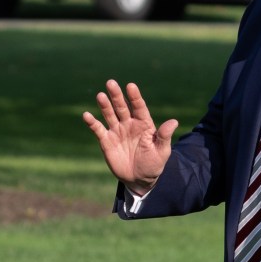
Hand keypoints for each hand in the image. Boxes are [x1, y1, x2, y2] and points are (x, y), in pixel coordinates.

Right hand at [83, 80, 177, 194]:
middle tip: (111, 83)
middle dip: (117, 95)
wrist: (140, 178)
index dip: (135, 97)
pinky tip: (86, 115)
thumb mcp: (162, 151)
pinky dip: (92, 122)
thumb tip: (174, 122)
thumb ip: (164, 136)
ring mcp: (117, 131)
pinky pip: (98, 129)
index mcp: (144, 124)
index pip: (139, 107)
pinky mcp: (106, 141)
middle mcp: (130, 124)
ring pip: (110, 115)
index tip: (131, 86)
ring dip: (105, 105)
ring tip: (100, 95)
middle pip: (122, 107)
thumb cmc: (154, 163)